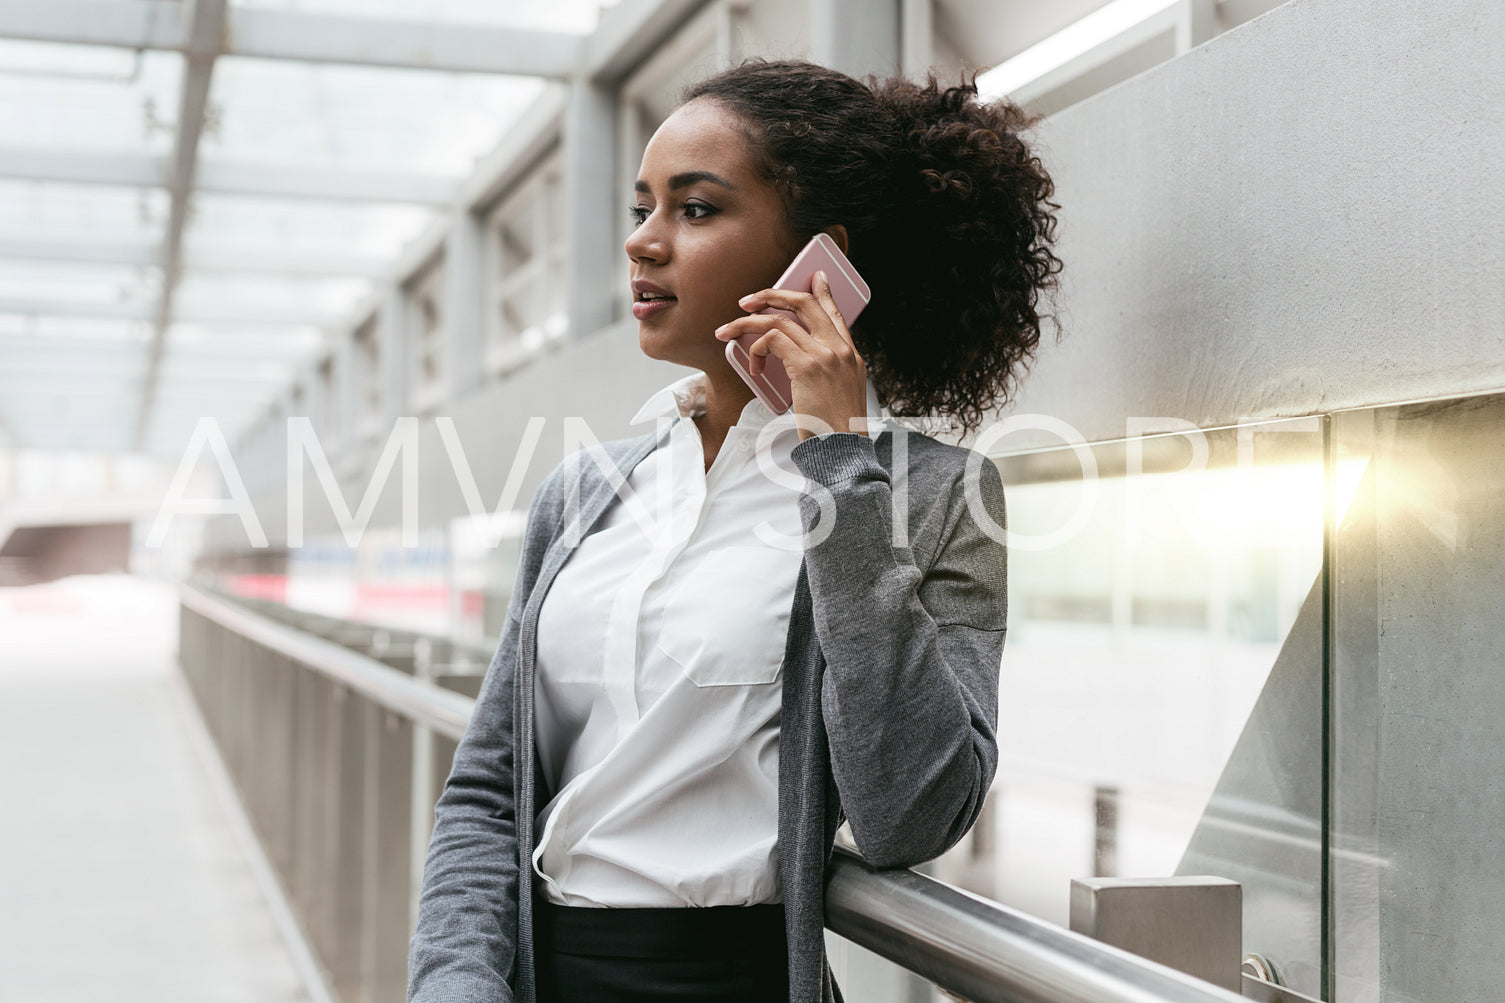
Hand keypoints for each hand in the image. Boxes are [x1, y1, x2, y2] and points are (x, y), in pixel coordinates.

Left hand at [714, 271, 869, 441]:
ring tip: (728, 330)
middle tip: (748, 301)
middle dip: (772, 295)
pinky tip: (753, 365)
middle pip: (805, 304)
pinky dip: (755, 348)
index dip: (824, 291)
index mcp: (851, 356)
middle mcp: (840, 350)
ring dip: (748, 322)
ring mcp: (825, 355)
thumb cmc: (835, 431)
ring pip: (780, 320)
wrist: (843, 450)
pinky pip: (772, 340)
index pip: (836, 312)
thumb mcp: (840, 395)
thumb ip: (827, 373)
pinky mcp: (807, 366)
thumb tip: (799, 364)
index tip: (815, 276)